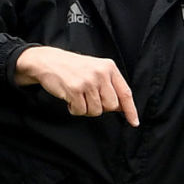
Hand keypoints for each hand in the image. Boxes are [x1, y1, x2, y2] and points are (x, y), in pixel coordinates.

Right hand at [15, 46, 137, 125]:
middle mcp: (101, 74)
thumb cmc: (74, 68)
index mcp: (110, 68)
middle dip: (101, 107)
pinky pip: (81, 111)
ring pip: (96, 111)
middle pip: (111, 106)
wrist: (48, 61)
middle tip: (90, 99)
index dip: (130, 110)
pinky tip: (70, 99)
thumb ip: (110, 86)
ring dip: (86, 109)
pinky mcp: (74, 89)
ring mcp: (88, 81)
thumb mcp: (97, 70)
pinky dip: (75, 109)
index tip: (134, 122)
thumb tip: (122, 107)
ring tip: (79, 97)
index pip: (125, 93)